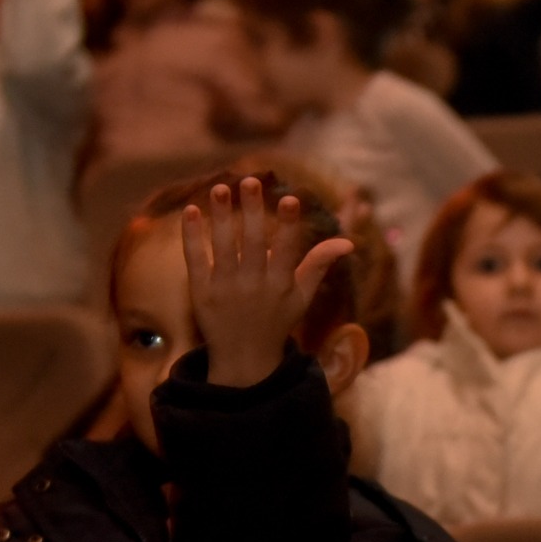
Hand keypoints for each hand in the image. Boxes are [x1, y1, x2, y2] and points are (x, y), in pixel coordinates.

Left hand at [181, 177, 352, 387]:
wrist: (243, 360)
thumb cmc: (276, 322)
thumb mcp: (301, 297)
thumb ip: (319, 265)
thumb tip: (348, 242)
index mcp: (280, 286)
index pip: (286, 251)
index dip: (289, 225)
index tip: (290, 199)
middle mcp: (253, 287)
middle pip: (252, 243)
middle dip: (251, 212)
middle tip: (249, 181)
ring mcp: (225, 289)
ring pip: (222, 247)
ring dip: (221, 216)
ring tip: (219, 188)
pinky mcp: (200, 293)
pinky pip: (195, 260)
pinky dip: (192, 237)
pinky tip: (191, 211)